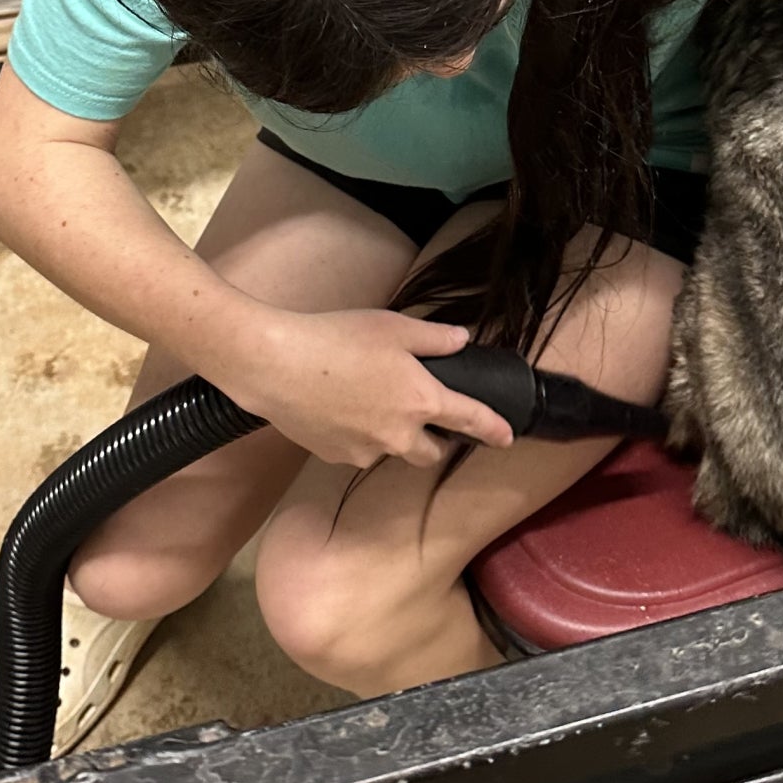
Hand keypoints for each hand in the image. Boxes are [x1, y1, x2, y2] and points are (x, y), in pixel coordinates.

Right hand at [219, 308, 515, 468]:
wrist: (275, 364)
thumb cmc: (336, 338)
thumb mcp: (393, 326)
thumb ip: (434, 338)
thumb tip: (461, 340)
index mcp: (422, 401)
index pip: (470, 420)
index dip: (493, 429)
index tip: (507, 437)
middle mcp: (399, 435)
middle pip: (432, 453)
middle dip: (436, 441)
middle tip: (426, 417)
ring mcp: (366, 450)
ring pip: (392, 451)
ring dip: (393, 436)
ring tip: (369, 401)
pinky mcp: (335, 456)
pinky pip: (358, 450)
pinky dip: (358, 435)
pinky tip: (340, 408)